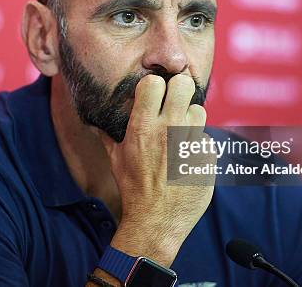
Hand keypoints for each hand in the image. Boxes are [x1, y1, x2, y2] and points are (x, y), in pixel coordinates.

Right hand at [97, 74, 215, 266]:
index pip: (154, 82)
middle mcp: (168, 129)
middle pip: (184, 84)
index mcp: (143, 126)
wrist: (156, 220)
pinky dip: (198, 145)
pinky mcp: (206, 156)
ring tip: (181, 132)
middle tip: (174, 102)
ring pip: (199, 110)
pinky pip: (206, 139)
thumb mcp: (116, 159)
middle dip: (179, 90)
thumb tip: (95, 122)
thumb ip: (108, 135)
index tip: (154, 94)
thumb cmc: (133, 188)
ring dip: (190, 118)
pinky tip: (188, 157)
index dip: (154, 85)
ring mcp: (190, 142)